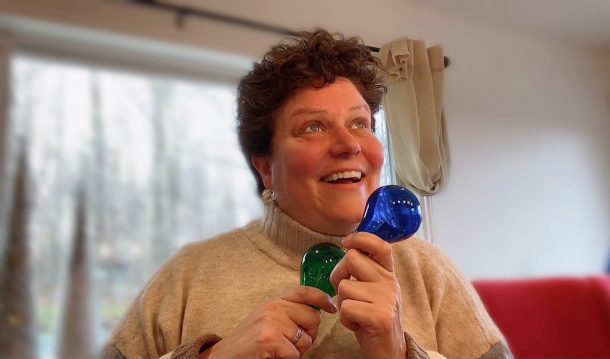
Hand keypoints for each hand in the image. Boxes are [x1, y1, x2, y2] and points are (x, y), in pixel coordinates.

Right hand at [202, 286, 337, 358]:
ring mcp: (272, 322)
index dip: (321, 298)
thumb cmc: (248, 342)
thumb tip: (316, 313)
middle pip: (312, 317)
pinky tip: (273, 355)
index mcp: (274, 301)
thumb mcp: (266, 319)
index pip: (303, 291)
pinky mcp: (271, 339)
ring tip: (279, 350)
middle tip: (292, 343)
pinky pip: (294, 353)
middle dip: (309, 334)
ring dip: (297, 350)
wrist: (224, 355)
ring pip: (305, 339)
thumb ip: (287, 313)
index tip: (331, 307)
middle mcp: (274, 307)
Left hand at [329, 232, 406, 358]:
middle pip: (351, 258)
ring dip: (341, 303)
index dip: (360, 238)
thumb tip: (347, 249)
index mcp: (388, 275)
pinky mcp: (379, 316)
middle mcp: (389, 283)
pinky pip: (346, 308)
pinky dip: (345, 319)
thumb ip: (366, 272)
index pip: (380, 245)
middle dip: (337, 275)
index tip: (345, 243)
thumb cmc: (374, 320)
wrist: (391, 352)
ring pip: (344, 286)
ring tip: (355, 314)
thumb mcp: (375, 292)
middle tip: (343, 292)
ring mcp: (386, 299)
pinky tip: (357, 325)